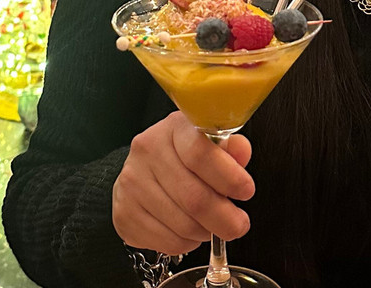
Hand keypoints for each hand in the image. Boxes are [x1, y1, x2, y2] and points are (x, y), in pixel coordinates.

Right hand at [113, 111, 253, 255]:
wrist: (143, 172)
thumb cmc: (183, 159)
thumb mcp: (209, 144)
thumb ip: (229, 149)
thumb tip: (241, 151)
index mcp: (173, 128)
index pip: (200, 153)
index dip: (229, 177)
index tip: (246, 191)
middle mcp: (148, 151)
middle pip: (193, 196)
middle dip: (224, 218)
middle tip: (238, 224)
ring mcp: (132, 182)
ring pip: (182, 224)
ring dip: (205, 232)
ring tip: (210, 225)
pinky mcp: (124, 212)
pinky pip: (167, 242)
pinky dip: (186, 243)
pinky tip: (188, 231)